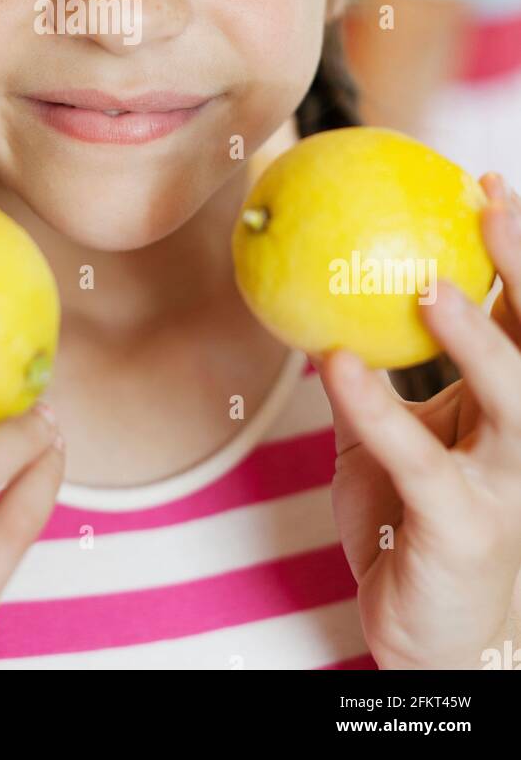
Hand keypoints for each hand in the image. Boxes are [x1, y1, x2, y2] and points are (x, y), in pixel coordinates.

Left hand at [310, 172, 520, 669]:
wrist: (428, 633)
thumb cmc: (410, 524)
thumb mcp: (388, 438)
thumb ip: (368, 376)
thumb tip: (315, 304)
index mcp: (505, 408)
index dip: (515, 251)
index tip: (487, 183)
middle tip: (491, 201)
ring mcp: (506, 486)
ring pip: (514, 400)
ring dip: (477, 339)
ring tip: (429, 286)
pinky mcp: (465, 529)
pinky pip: (418, 460)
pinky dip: (377, 410)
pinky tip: (336, 364)